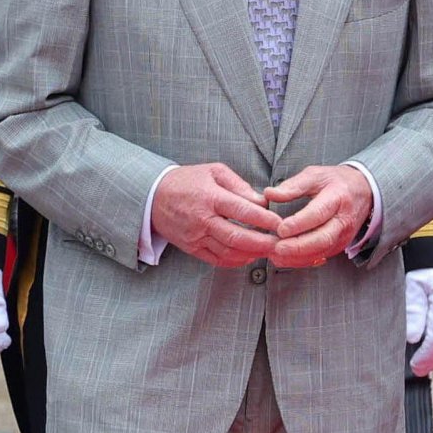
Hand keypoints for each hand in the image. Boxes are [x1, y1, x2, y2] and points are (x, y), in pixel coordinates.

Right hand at [151, 163, 280, 267]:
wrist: (153, 196)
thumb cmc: (187, 181)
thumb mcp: (213, 171)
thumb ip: (239, 185)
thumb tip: (262, 201)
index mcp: (210, 197)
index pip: (242, 211)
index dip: (264, 219)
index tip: (280, 223)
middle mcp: (203, 219)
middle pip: (237, 237)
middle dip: (263, 243)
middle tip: (280, 244)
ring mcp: (196, 236)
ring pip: (228, 251)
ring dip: (252, 254)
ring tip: (269, 251)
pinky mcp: (192, 247)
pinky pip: (217, 260)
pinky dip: (236, 261)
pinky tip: (249, 256)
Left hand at [266, 164, 372, 268]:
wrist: (363, 193)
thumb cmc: (336, 182)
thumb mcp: (316, 175)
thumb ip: (293, 185)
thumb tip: (270, 194)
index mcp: (337, 198)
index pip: (318, 214)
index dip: (299, 223)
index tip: (281, 229)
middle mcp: (343, 221)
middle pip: (323, 238)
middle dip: (298, 246)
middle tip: (277, 248)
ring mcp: (343, 236)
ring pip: (321, 252)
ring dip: (297, 256)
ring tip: (276, 255)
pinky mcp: (339, 246)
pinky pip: (320, 257)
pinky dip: (301, 261)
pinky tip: (284, 258)